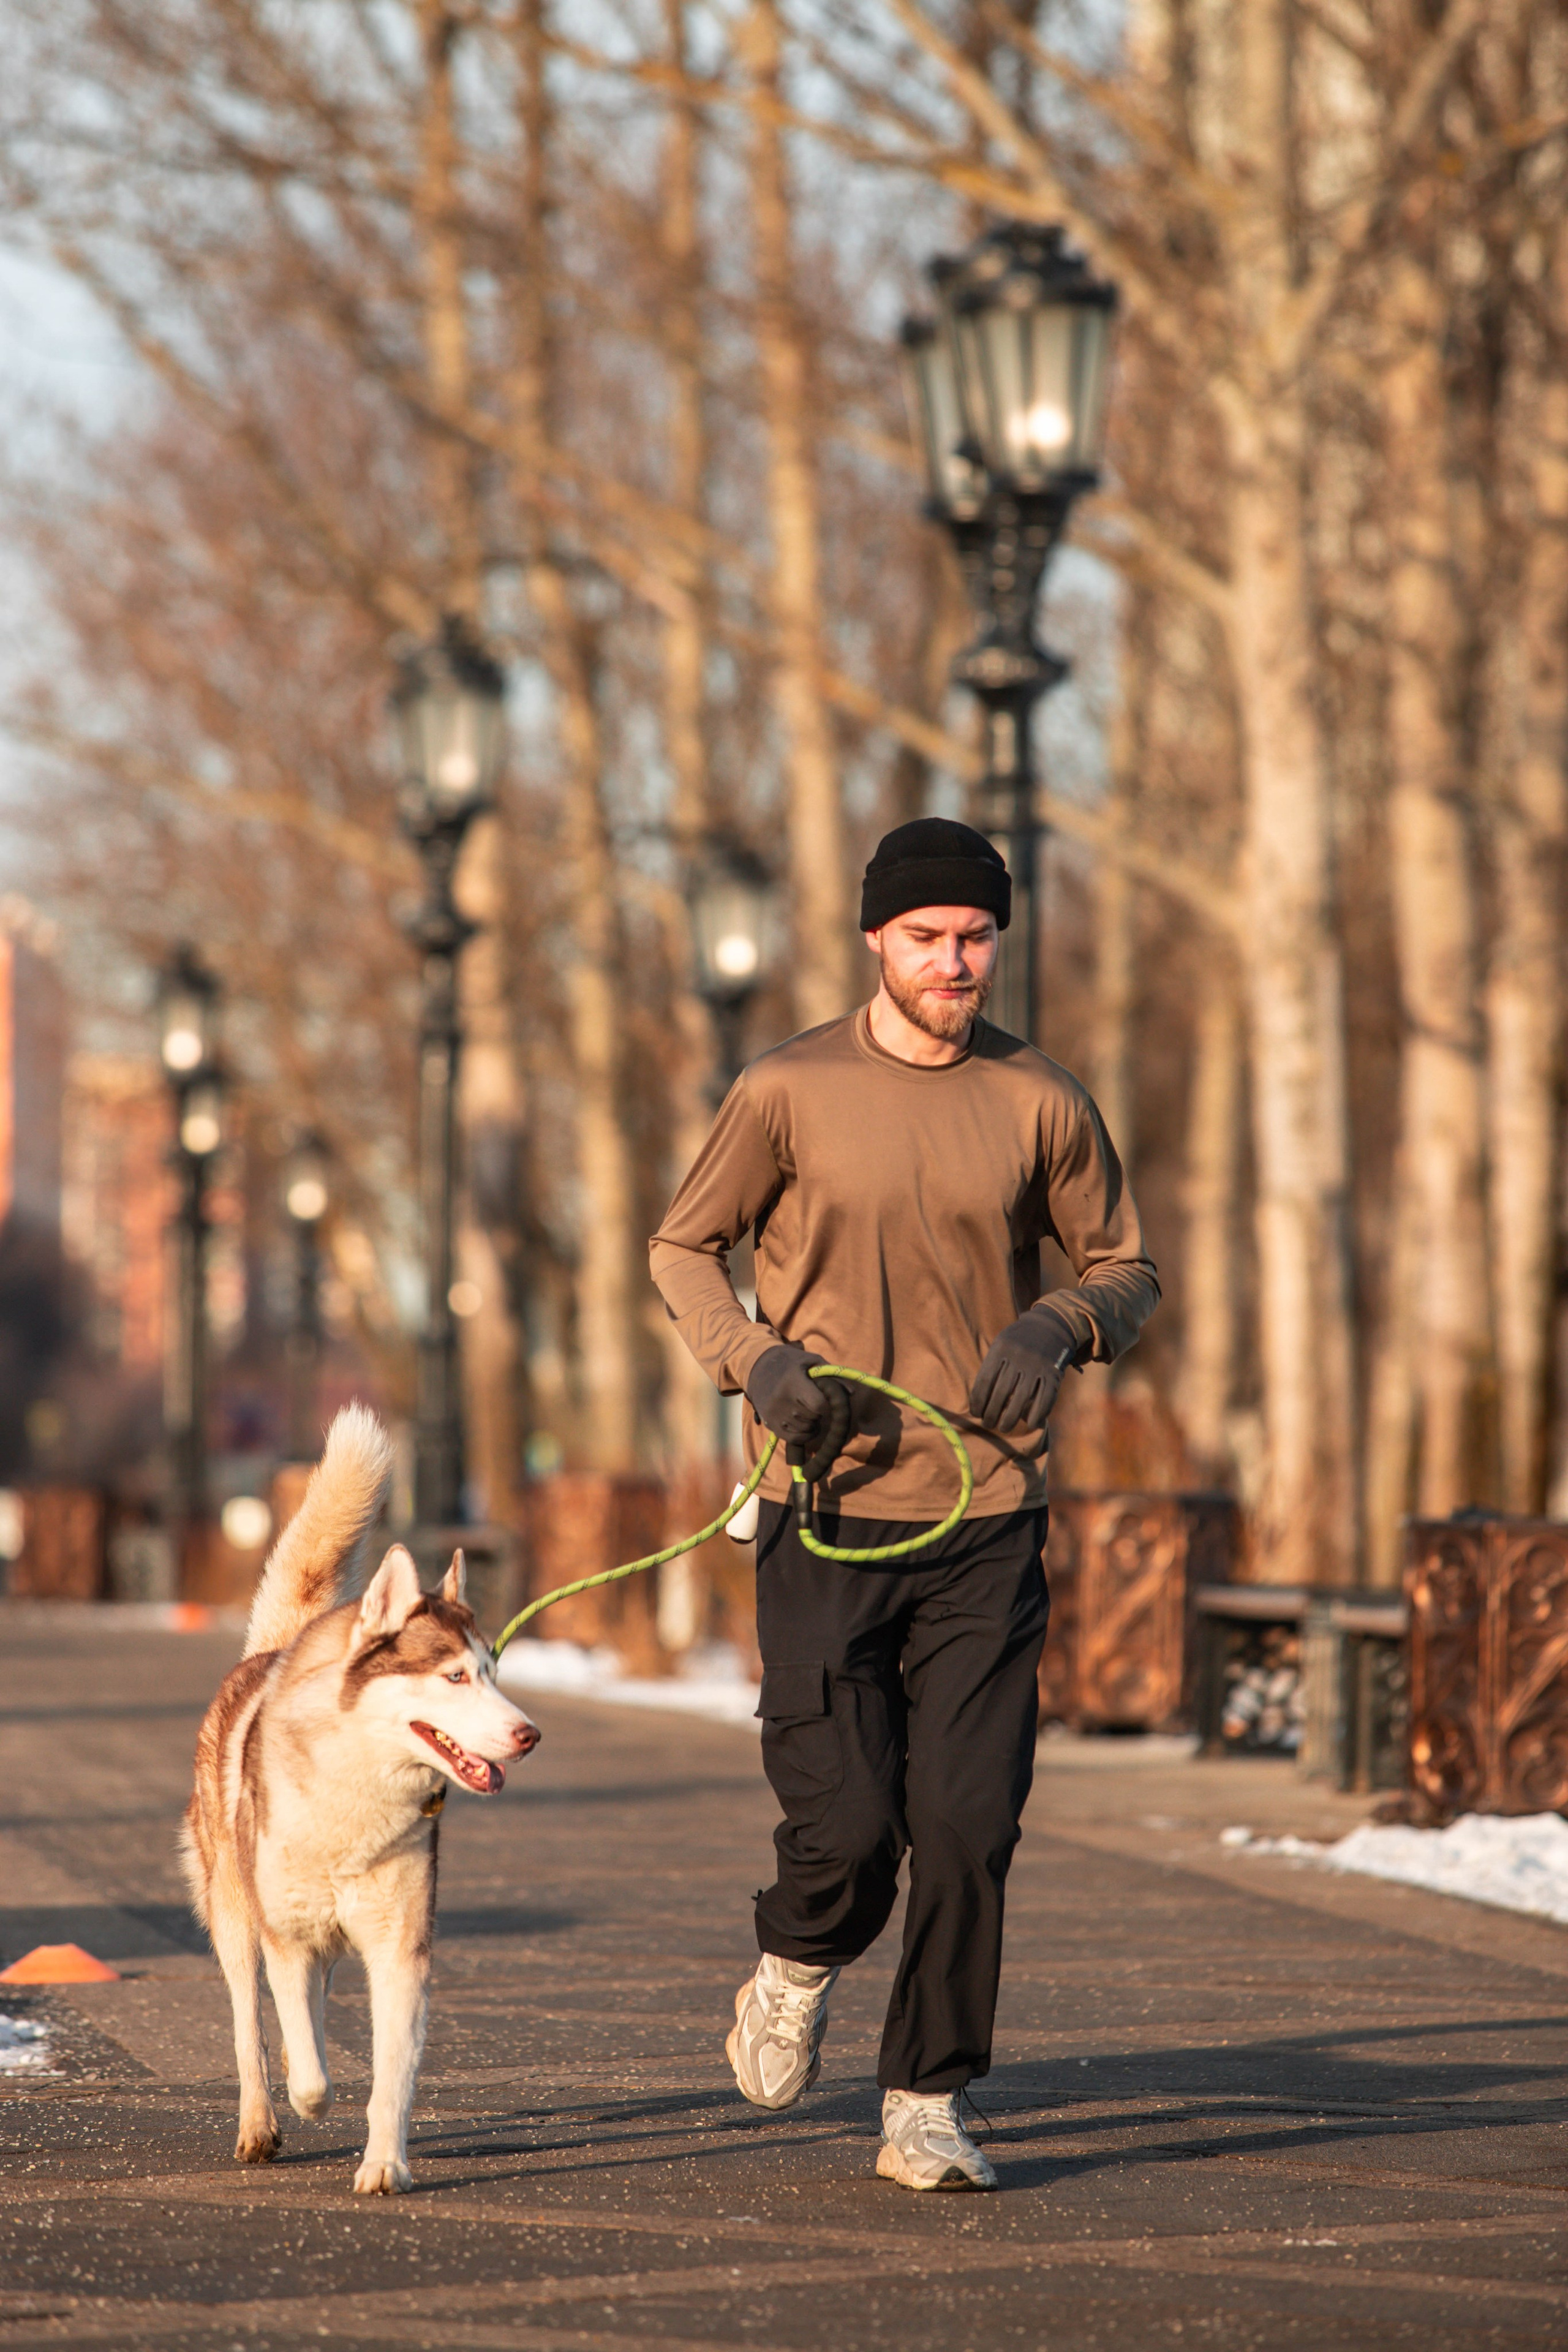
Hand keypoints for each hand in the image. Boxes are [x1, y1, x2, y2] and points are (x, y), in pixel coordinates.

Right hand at [744, 1344, 851, 1479]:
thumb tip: (851, 1393)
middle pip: (812, 1418)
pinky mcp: (769, 1424)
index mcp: (793, 1382)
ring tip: (807, 1411)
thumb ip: (832, 1375)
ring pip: (805, 1430)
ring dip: (811, 1424)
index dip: (826, 1405)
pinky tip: (804, 1425)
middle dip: (818, 1413)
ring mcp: (774, 1414)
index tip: (824, 1399)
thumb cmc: (790, 1362)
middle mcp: (781, 1400)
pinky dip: (803, 1435)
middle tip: (814, 1403)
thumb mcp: (811, 1361)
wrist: (758, 1366)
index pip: (818, 1405)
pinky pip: (794, 1439)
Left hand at [967, 1301, 1086, 1434]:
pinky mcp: (1053, 1374)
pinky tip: (1028, 1423)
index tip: (975, 1413)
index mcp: (1001, 1349)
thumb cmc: (1018, 1342)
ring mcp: (1037, 1366)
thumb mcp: (1001, 1345)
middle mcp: (1019, 1357)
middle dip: (991, 1414)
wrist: (1050, 1327)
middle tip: (988, 1424)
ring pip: (1020, 1399)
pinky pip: (1044, 1399)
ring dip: (1010, 1418)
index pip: (984, 1381)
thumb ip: (991, 1368)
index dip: (978, 1401)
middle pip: (1001, 1393)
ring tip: (1003, 1427)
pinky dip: (1036, 1414)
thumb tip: (979, 1401)